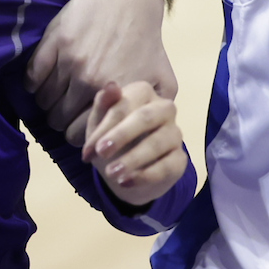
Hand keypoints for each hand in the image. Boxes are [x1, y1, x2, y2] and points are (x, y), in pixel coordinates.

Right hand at [28, 0, 175, 146]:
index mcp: (116, 96)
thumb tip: (145, 136)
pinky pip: (32, 78)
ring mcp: (70, 62)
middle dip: (60, 118)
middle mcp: (92, 82)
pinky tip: (42, 78)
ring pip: (43, 101)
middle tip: (66, 109)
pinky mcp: (54, 43)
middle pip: (58, 120)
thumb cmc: (143, 40)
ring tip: (56, 93)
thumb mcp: (161, 78)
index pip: (81, 135)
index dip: (78, 132)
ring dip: (47, 101)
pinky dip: (32, 83)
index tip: (78, 124)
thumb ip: (155, 109)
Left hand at [83, 81, 187, 208]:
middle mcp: (164, 109)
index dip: (106, 126)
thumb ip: (102, 105)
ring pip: (158, 142)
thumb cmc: (112, 142)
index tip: (88, 150)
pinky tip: (126, 182)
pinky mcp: (180, 158)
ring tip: (112, 173)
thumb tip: (111, 86)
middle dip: (122, 135)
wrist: (126, 173)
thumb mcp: (99, 126)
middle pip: (146, 117)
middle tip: (101, 153)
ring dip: (133, 159)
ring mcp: (175, 133)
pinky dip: (145, 175)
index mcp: (143, 94)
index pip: (126, 103)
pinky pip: (167, 165)